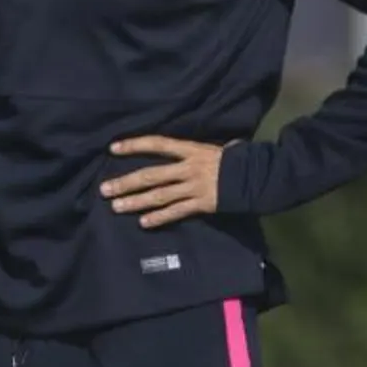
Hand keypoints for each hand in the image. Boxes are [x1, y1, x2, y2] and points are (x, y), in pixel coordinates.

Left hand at [102, 136, 227, 228]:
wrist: (261, 176)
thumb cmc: (239, 159)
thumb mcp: (216, 148)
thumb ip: (197, 150)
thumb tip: (182, 148)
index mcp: (192, 149)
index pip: (158, 144)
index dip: (135, 145)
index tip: (113, 148)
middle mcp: (189, 168)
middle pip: (151, 175)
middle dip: (126, 182)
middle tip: (104, 190)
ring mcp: (195, 187)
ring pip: (159, 195)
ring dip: (136, 202)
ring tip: (116, 207)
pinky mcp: (203, 204)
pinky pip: (177, 212)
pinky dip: (159, 218)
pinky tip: (143, 222)